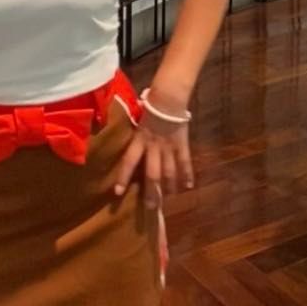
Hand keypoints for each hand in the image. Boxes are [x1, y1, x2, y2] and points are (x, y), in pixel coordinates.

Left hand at [113, 92, 192, 207]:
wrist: (168, 98)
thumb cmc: (148, 107)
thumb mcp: (136, 122)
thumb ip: (134, 136)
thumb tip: (118, 144)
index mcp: (139, 140)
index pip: (128, 162)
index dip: (123, 177)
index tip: (117, 193)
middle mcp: (153, 147)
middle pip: (152, 174)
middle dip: (151, 192)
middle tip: (150, 207)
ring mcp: (169, 147)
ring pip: (169, 172)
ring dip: (169, 187)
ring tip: (168, 197)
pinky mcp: (182, 144)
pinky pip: (185, 162)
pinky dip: (187, 174)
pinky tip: (188, 186)